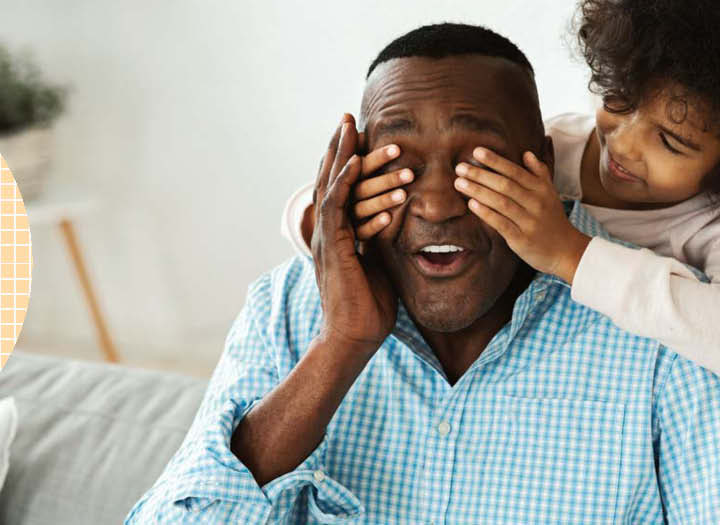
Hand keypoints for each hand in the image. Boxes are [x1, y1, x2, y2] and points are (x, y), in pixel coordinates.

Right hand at [310, 114, 398, 351]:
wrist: (354, 337)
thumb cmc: (369, 307)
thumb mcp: (378, 263)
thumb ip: (378, 239)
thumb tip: (393, 220)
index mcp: (336, 233)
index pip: (338, 186)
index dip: (344, 157)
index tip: (356, 131)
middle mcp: (326, 230)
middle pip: (329, 177)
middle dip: (341, 146)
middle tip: (351, 116)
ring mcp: (325, 238)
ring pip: (335, 187)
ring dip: (351, 158)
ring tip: (366, 133)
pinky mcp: (332, 247)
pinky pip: (336, 208)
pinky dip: (344, 184)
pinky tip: (355, 165)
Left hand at [454, 144, 591, 283]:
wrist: (566, 250)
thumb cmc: (552, 219)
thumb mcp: (550, 193)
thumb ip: (539, 172)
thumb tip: (526, 153)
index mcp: (541, 189)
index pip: (515, 171)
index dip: (495, 160)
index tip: (476, 151)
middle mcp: (536, 203)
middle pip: (505, 185)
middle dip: (480, 174)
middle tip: (460, 167)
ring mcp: (529, 221)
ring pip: (501, 202)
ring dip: (478, 191)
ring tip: (459, 183)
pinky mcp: (521, 239)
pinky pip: (501, 223)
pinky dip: (486, 213)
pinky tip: (471, 204)